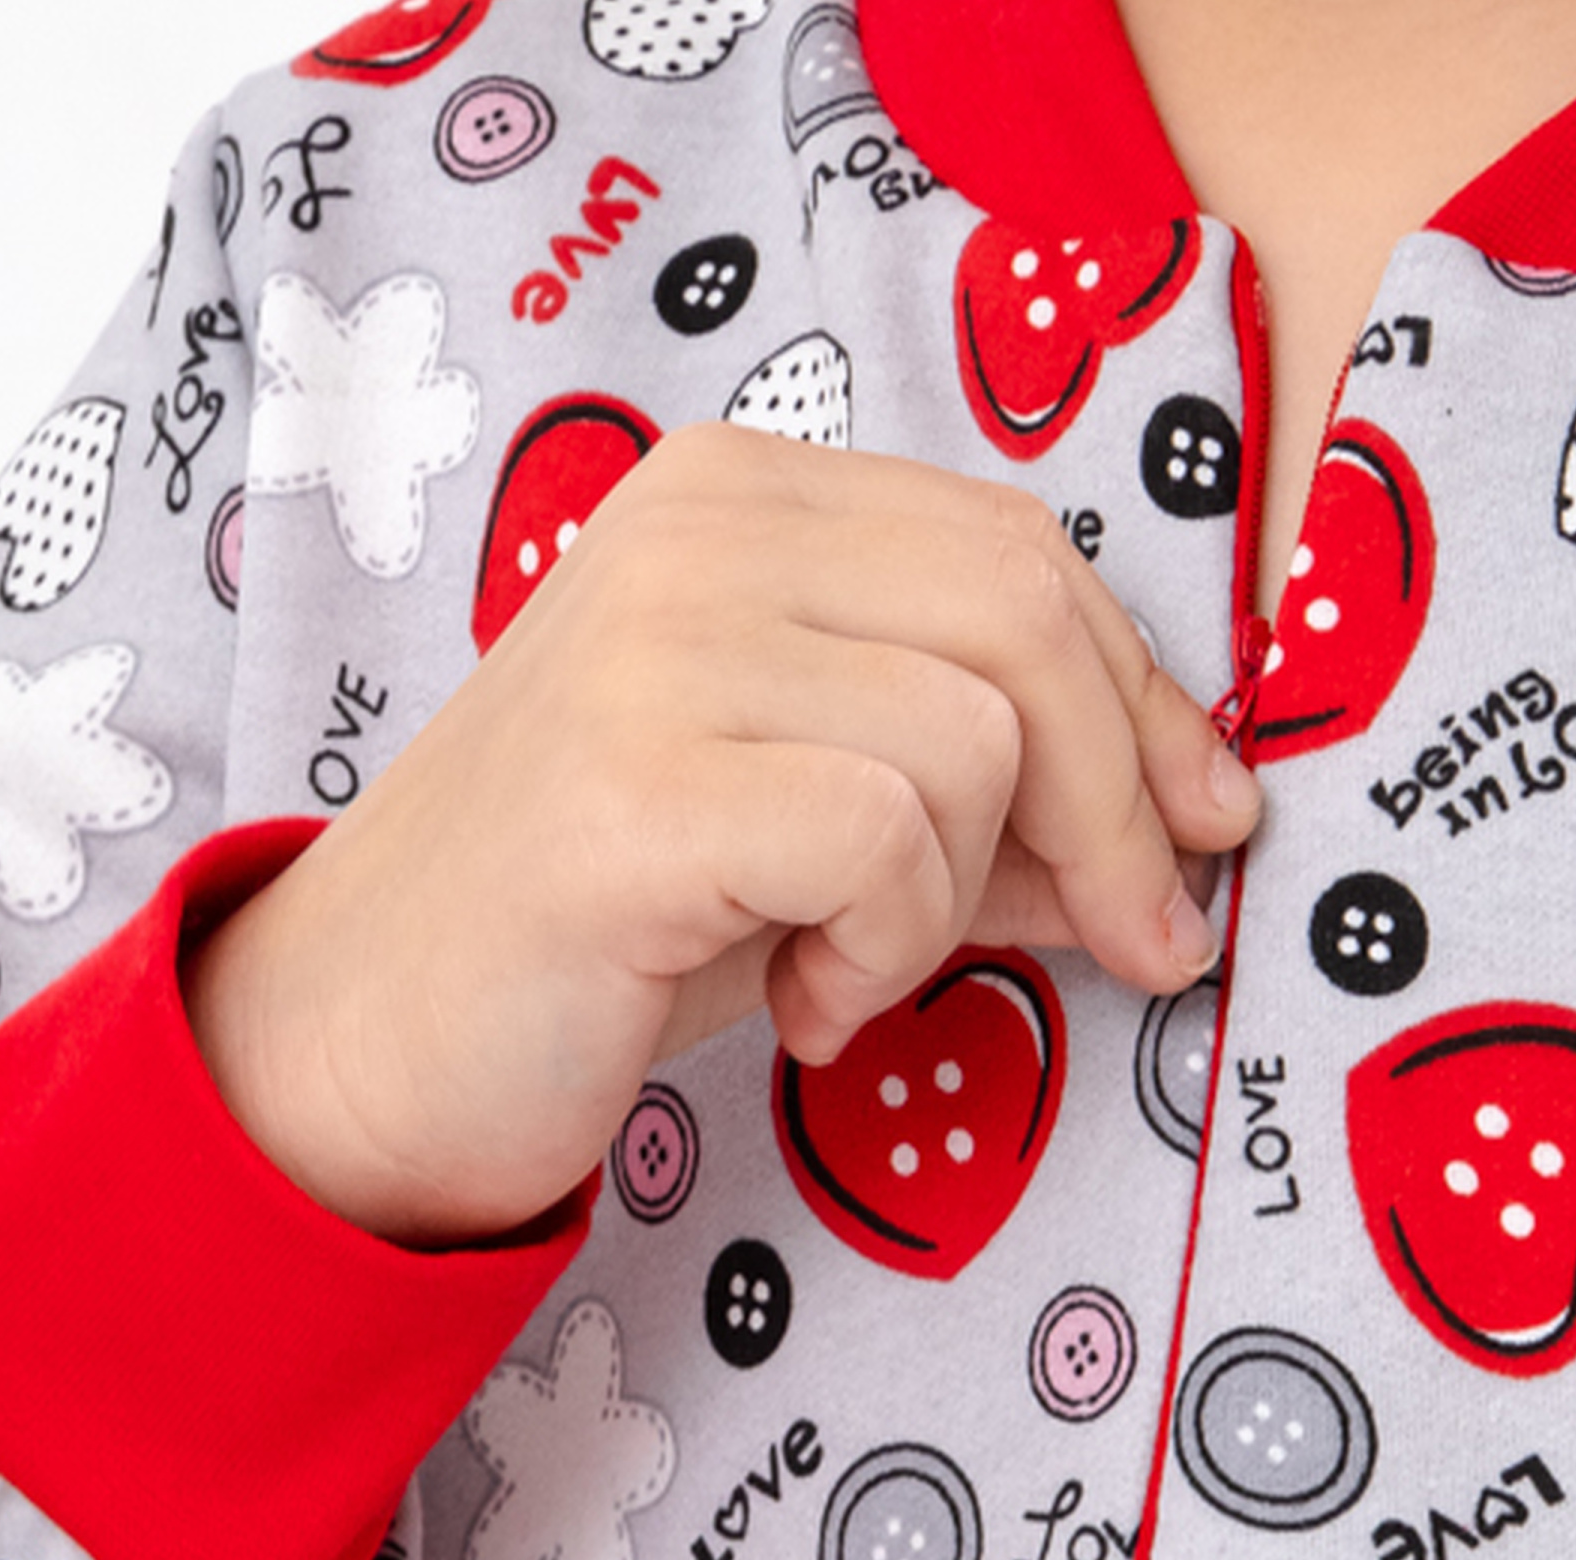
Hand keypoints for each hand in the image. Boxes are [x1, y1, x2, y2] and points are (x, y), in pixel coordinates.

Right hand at [186, 422, 1261, 1245]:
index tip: (1204, 834)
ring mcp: (656, 642)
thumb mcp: (826, 843)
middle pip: (1030, 616)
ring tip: (845, 971)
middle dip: (1121, 808)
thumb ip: (990, 803)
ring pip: (975, 736)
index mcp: (743, 498)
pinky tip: (800, 1009)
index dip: (1145, 705)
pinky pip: (889, 840)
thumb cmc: (609, 932)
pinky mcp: (636, 780)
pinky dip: (882, 955)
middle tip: (1135, 948)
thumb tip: (1188, 829)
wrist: (371, 1044)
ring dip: (953, 904)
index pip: (1023, 555)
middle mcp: (696, 528)